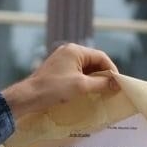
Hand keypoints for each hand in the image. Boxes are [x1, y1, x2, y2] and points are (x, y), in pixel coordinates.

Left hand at [1, 43, 118, 119]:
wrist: (28, 96)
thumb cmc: (54, 89)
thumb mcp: (81, 86)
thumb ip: (101, 83)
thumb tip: (116, 83)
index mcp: (75, 50)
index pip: (101, 56)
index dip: (111, 70)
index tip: (118, 84)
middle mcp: (69, 51)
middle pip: (93, 61)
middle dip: (103, 75)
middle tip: (111, 89)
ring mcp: (62, 60)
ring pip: (85, 68)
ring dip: (93, 79)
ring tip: (101, 92)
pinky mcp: (57, 69)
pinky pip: (76, 72)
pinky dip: (84, 81)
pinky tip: (87, 91)